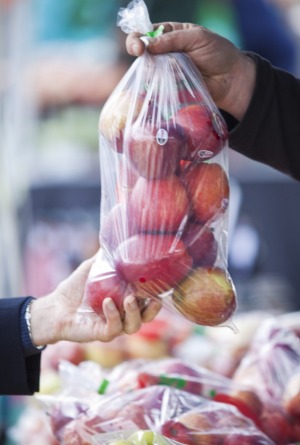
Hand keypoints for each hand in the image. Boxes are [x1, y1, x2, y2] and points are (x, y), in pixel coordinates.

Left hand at [29, 257, 161, 345]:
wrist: (55, 306)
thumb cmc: (75, 288)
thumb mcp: (92, 268)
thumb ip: (105, 257)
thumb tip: (115, 235)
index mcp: (125, 302)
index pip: (147, 302)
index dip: (156, 297)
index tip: (162, 287)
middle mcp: (123, 316)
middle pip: (145, 318)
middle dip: (152, 311)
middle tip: (154, 299)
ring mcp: (113, 326)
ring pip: (133, 326)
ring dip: (134, 313)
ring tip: (130, 299)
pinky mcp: (101, 334)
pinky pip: (113, 329)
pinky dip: (113, 315)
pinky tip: (107, 302)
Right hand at [126, 22, 255, 119]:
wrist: (231, 80)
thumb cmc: (219, 53)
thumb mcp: (198, 37)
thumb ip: (174, 39)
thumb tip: (149, 46)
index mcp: (172, 34)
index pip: (148, 32)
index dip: (139, 37)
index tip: (139, 46)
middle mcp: (166, 53)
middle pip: (143, 51)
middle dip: (137, 51)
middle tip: (139, 55)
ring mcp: (168, 72)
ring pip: (148, 70)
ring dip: (147, 70)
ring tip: (152, 72)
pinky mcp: (171, 89)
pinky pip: (158, 88)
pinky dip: (155, 87)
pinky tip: (155, 87)